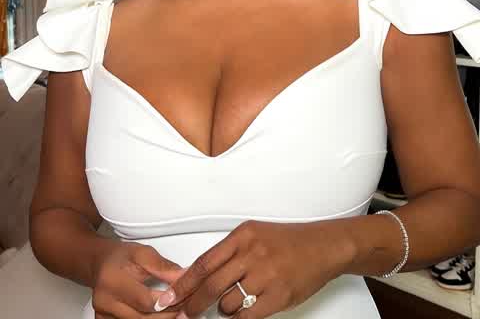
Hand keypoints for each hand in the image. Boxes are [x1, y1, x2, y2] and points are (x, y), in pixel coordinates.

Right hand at [91, 240, 187, 317]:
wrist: (100, 263)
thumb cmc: (122, 257)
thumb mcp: (144, 253)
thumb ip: (163, 267)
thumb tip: (184, 277)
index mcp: (112, 281)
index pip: (145, 300)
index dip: (167, 301)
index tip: (183, 295)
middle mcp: (104, 302)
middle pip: (143, 318)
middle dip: (168, 312)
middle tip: (184, 303)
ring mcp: (102, 315)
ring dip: (161, 318)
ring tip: (175, 308)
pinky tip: (160, 313)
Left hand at [158, 219, 355, 318]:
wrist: (322, 246)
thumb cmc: (288, 240)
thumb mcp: (255, 235)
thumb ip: (229, 252)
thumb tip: (200, 274)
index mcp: (242, 236)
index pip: (203, 263)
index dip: (182, 283)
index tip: (168, 296)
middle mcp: (252, 254)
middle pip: (210, 285)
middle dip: (192, 304)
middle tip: (182, 314)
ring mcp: (265, 275)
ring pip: (228, 303)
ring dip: (224, 308)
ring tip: (234, 300)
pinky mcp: (278, 295)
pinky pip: (247, 315)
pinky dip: (240, 317)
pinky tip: (244, 310)